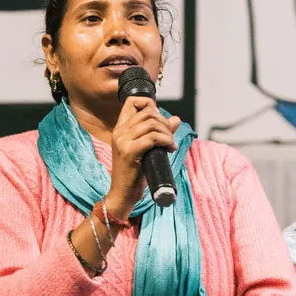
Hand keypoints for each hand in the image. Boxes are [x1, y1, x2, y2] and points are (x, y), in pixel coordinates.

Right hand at [107, 97, 179, 218]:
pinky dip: (166, 141)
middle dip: (164, 121)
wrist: (122, 194)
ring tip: (170, 144)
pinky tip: (170, 149)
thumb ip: (158, 133)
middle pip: (147, 111)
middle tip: (169, 136)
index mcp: (120, 129)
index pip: (132, 101)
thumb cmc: (134, 174)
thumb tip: (176, 119)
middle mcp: (119, 131)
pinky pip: (152, 137)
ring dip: (167, 133)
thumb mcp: (146, 150)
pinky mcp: (129, 151)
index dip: (150, 104)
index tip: (160, 120)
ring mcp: (123, 141)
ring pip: (152, 124)